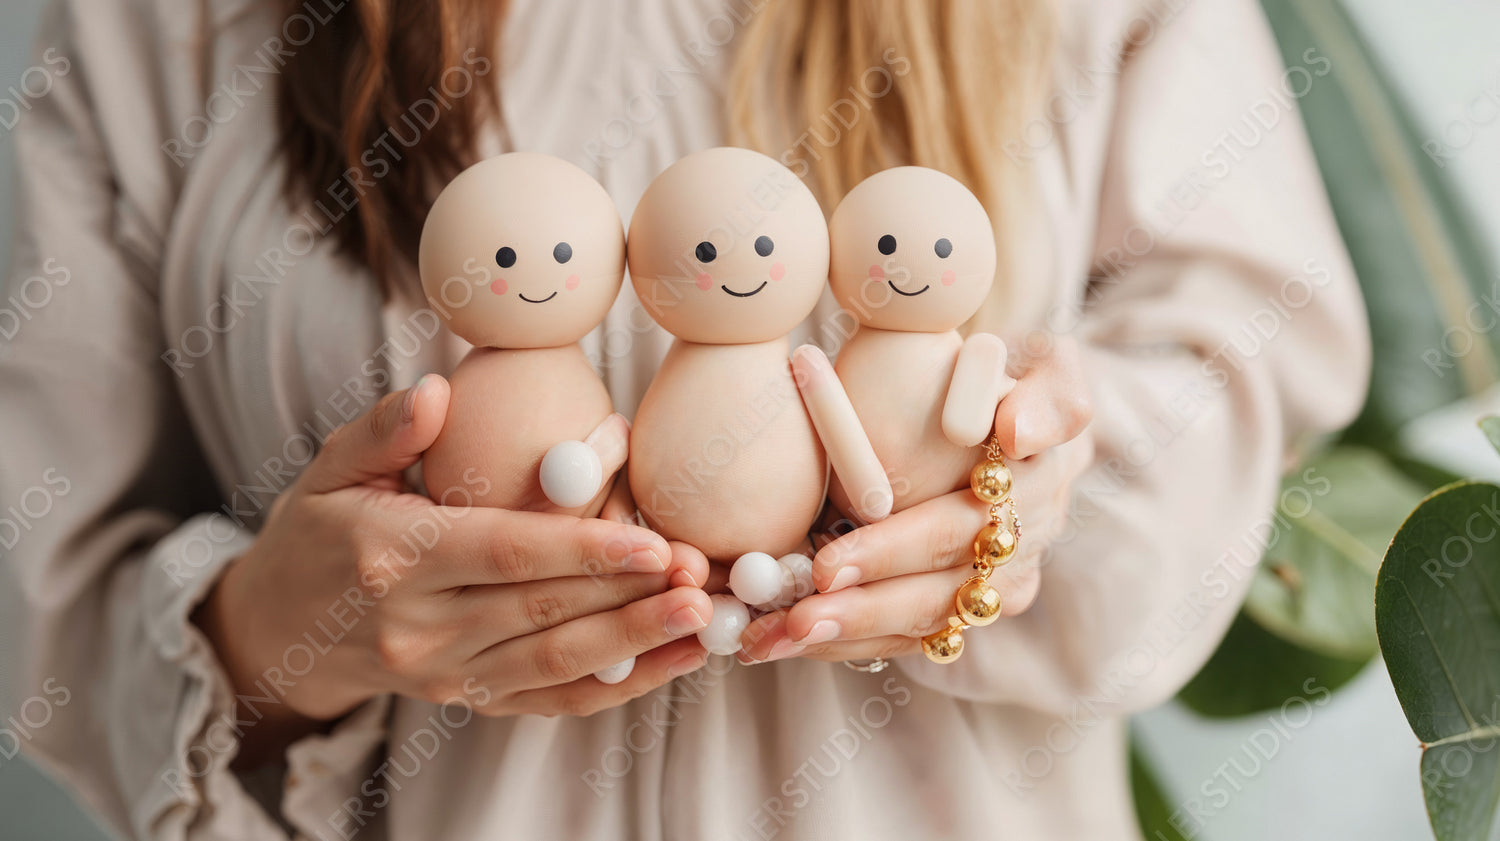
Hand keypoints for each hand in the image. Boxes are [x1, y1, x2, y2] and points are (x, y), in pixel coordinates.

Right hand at [195, 376, 711, 764]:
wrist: (278, 630)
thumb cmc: (317, 533)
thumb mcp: (330, 469)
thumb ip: (384, 430)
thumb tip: (438, 389)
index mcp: (394, 557)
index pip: (503, 552)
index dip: (581, 549)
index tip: (650, 541)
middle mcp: (420, 627)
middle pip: (542, 610)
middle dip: (628, 596)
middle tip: (698, 575)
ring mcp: (444, 673)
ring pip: (555, 662)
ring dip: (635, 643)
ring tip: (702, 622)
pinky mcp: (466, 698)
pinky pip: (550, 701)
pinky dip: (615, 687)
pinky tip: (672, 663)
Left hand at [737, 335, 1093, 662]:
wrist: (1012, 416)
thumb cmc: (1014, 378)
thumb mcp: (1049, 367)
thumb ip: (1048, 395)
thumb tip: (1020, 433)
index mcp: (1034, 493)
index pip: (954, 530)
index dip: (890, 552)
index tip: (827, 564)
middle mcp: (1017, 553)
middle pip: (934, 593)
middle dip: (858, 609)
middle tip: (791, 618)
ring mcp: (993, 588)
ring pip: (916, 625)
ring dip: (844, 637)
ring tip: (774, 642)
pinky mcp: (963, 607)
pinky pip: (904, 636)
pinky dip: (846, 642)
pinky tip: (787, 643)